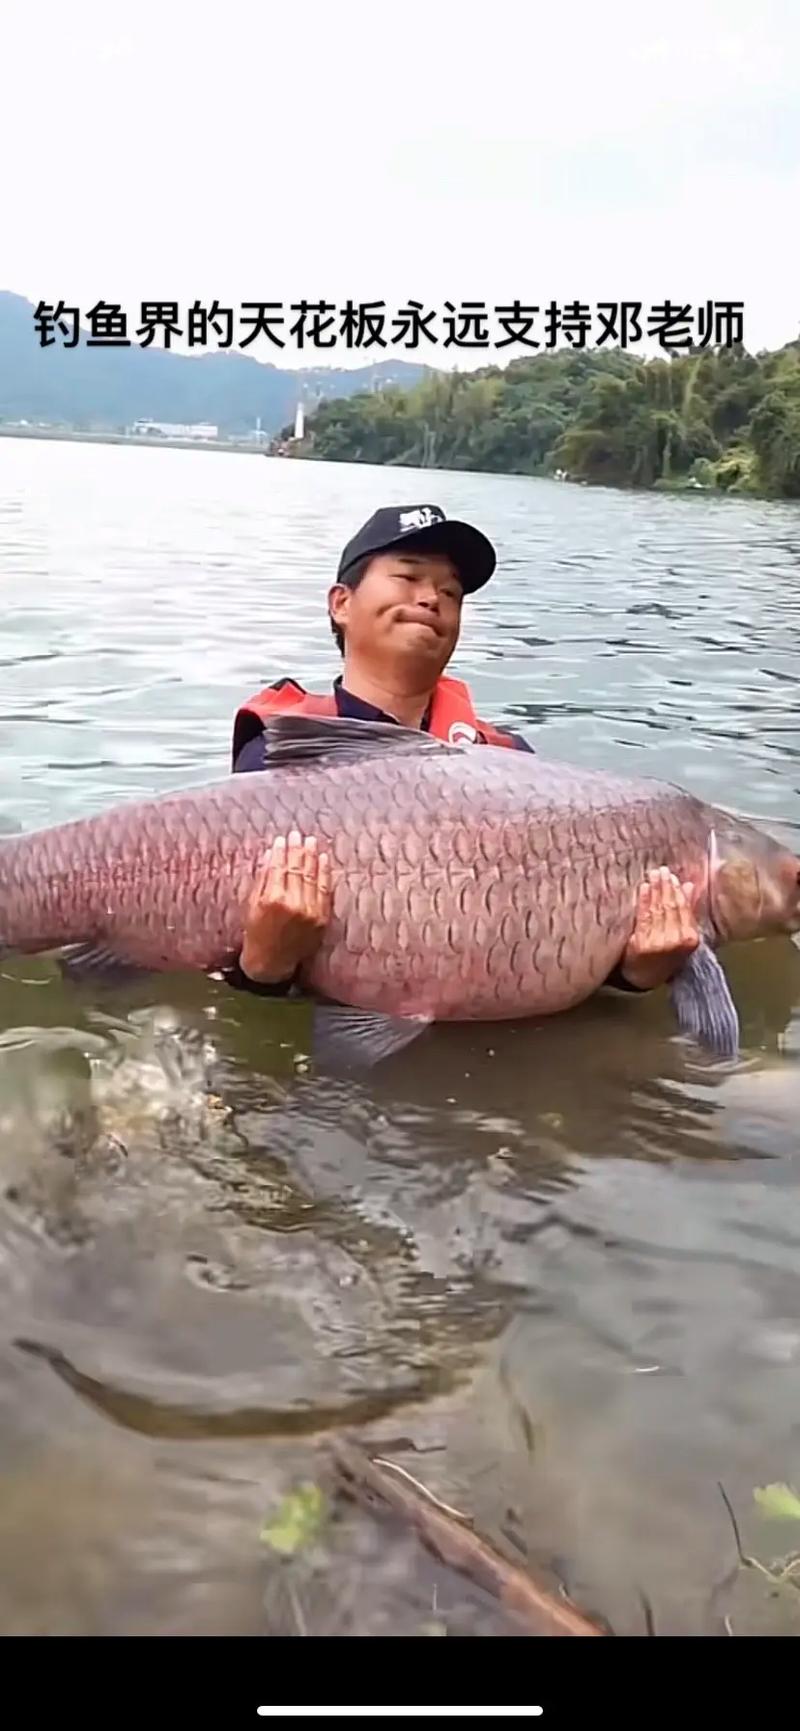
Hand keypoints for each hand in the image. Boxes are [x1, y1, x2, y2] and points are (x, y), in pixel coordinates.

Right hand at [239, 832, 331, 984]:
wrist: (271, 962)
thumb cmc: (256, 933)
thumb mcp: (252, 905)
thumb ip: (262, 880)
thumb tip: (270, 854)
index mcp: (272, 899)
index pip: (279, 868)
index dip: (281, 852)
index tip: (282, 839)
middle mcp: (293, 904)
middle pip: (297, 869)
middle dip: (297, 850)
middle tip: (298, 835)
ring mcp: (310, 911)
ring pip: (312, 877)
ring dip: (312, 857)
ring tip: (310, 842)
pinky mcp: (321, 918)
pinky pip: (324, 890)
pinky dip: (324, 873)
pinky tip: (323, 859)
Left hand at [619, 867, 700, 990]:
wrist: (644, 978)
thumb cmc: (664, 956)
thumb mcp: (683, 937)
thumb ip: (688, 911)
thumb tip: (690, 886)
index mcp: (690, 939)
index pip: (684, 908)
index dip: (678, 890)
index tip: (673, 877)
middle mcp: (676, 940)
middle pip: (671, 906)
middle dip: (666, 886)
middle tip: (662, 871)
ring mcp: (659, 942)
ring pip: (658, 909)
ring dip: (655, 889)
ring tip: (653, 875)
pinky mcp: (641, 943)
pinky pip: (643, 915)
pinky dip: (644, 900)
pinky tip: (643, 888)